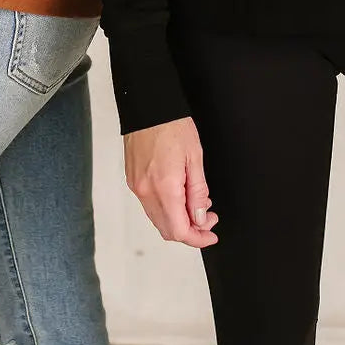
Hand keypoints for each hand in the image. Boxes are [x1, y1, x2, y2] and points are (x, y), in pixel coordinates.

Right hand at [124, 116, 218, 247]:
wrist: (148, 106)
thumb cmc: (172, 126)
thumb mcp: (195, 158)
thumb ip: (198, 192)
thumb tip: (201, 217)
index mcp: (164, 187)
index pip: (179, 230)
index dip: (198, 238)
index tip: (211, 234)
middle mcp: (146, 191)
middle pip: (167, 230)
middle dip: (190, 231)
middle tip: (208, 219)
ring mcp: (136, 187)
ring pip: (158, 219)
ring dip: (178, 220)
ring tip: (197, 203)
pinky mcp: (132, 180)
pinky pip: (150, 205)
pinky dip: (166, 208)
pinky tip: (180, 195)